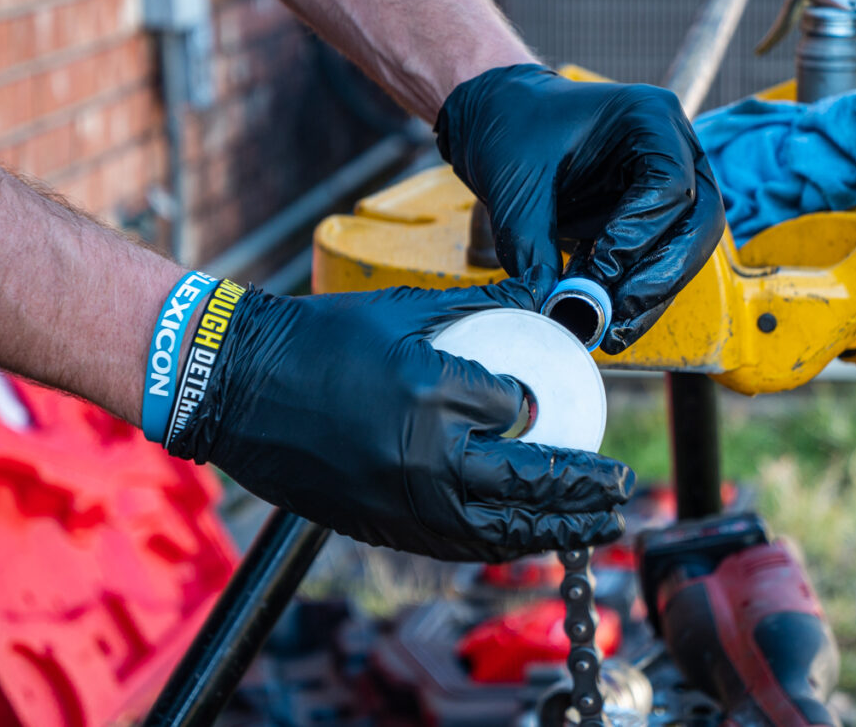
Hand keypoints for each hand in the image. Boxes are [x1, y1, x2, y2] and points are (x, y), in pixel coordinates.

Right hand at [167, 267, 633, 561]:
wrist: (233, 385)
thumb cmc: (316, 338)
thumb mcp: (402, 309)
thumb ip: (475, 312)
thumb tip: (530, 308)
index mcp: (431, 393)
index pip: (513, 409)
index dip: (535, 408)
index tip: (542, 404)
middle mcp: (422, 456)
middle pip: (526, 484)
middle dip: (584, 489)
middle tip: (623, 487)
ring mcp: (399, 499)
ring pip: (497, 529)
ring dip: (555, 530)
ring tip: (596, 526)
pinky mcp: (377, 525)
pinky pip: (454, 545)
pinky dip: (498, 544)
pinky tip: (524, 539)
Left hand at [435, 64, 725, 353]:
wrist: (503, 122)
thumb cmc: (512, 131)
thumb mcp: (515, 184)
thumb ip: (531, 242)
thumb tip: (547, 305)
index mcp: (649, 117)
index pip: (671, 184)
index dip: (640, 234)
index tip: (600, 270)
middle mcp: (675, 149)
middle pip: (698, 223)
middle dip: (660, 277)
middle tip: (618, 315)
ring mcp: (672, 185)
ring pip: (686, 251)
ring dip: (651, 297)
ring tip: (611, 331)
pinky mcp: (654, 219)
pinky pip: (660, 262)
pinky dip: (637, 296)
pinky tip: (609, 322)